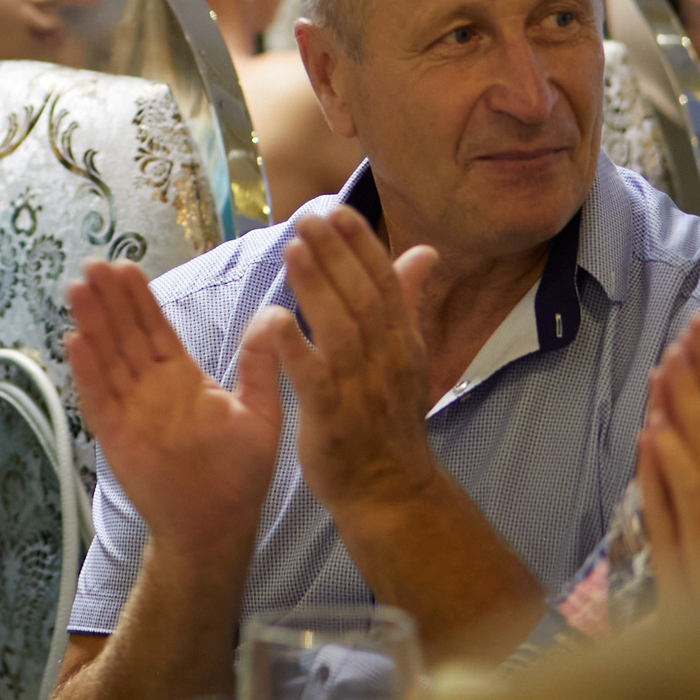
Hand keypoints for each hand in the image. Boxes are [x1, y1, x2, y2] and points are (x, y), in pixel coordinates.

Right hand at [67, 258, 282, 551]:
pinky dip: (86, 372)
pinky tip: (75, 341)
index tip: (124, 265)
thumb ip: (261, 364)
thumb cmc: (240, 474)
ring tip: (78, 287)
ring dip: (92, 323)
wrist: (217, 528)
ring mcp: (130, 410)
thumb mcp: (261, 413)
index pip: (155, 328)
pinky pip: (98, 399)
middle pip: (125, 334)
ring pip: (107, 358)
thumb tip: (274, 312)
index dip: (138, 299)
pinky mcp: (115, 437)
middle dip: (109, 300)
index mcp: (181, 377)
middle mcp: (150, 388)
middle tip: (93, 264)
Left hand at [247, 208, 442, 517]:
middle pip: (363, 298)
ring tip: (292, 249)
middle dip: (337, 254)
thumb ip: (408, 301)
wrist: (389, 489)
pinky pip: (313, 378)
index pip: (386, 283)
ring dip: (317, 287)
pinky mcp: (332, 417)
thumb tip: (425, 251)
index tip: (338, 210)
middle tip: (308, 218)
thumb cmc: (388, 416)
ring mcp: (360, 389)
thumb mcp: (407, 355)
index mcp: (403, 343)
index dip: (363, 245)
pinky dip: (295, 348)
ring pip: (341, 330)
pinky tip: (274, 320)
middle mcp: (387, 360)